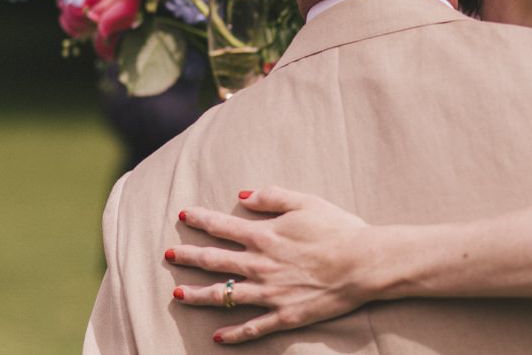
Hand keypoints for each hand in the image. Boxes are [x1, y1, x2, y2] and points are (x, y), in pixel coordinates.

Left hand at [165, 186, 372, 343]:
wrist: (362, 263)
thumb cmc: (337, 228)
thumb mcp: (305, 201)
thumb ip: (272, 196)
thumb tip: (242, 195)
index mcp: (264, 235)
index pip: (222, 227)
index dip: (200, 220)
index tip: (183, 215)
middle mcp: (260, 265)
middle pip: (214, 261)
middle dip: (188, 256)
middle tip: (168, 254)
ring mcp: (270, 293)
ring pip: (224, 296)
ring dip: (198, 295)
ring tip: (177, 294)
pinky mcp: (284, 315)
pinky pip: (252, 328)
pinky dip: (233, 334)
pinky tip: (217, 336)